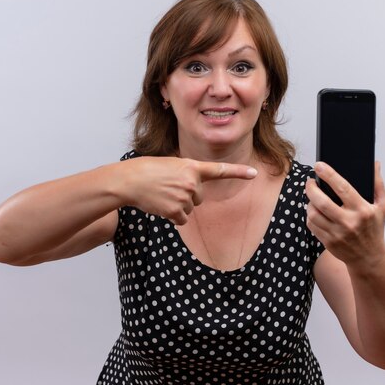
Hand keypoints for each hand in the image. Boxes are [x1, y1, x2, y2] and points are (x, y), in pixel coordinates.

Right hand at [122, 157, 256, 224]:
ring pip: (190, 209)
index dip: (238, 172)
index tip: (254, 174)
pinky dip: (172, 216)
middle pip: (199, 198)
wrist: (130, 180)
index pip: (219, 170)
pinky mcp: (176, 211)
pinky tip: (161, 205)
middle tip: (168, 188)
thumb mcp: (171, 165)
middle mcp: (191, 181)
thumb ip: (187, 174)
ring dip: (177, 206)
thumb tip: (192, 195)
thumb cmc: (147, 171)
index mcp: (191, 167)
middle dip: (186, 196)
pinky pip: (182, 219)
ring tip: (161, 195)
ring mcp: (185, 196)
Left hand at [305, 161, 384, 264]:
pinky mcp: (328, 242)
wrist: (369, 258)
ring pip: (313, 214)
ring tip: (313, 197)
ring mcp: (337, 233)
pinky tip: (314, 211)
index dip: (329, 175)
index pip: (343, 188)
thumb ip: (378, 184)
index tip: (319, 165)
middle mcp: (349, 222)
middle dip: (311, 188)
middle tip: (310, 182)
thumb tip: (375, 164)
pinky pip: (311, 225)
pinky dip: (310, 215)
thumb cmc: (375, 229)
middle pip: (322, 202)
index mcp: (363, 210)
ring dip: (309, 202)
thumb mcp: (382, 206)